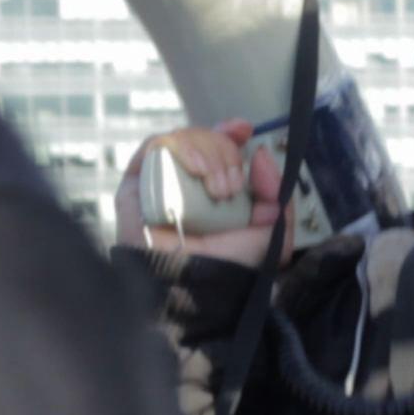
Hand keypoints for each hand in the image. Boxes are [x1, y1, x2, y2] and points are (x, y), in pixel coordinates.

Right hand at [116, 120, 293, 267]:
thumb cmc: (228, 267)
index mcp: (213, 190)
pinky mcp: (136, 182)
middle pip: (207, 138)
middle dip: (226, 153)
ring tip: (216, 189)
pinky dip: (183, 148)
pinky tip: (197, 171)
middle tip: (231, 188)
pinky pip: (158, 145)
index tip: (245, 131)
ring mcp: (161, 180)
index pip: (218, 146)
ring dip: (210, 153)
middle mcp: (187, 182)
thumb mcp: (270, 235)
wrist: (193, 283)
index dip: (230, 133)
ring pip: (186, 137)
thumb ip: (277, 196)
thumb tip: (260, 155)